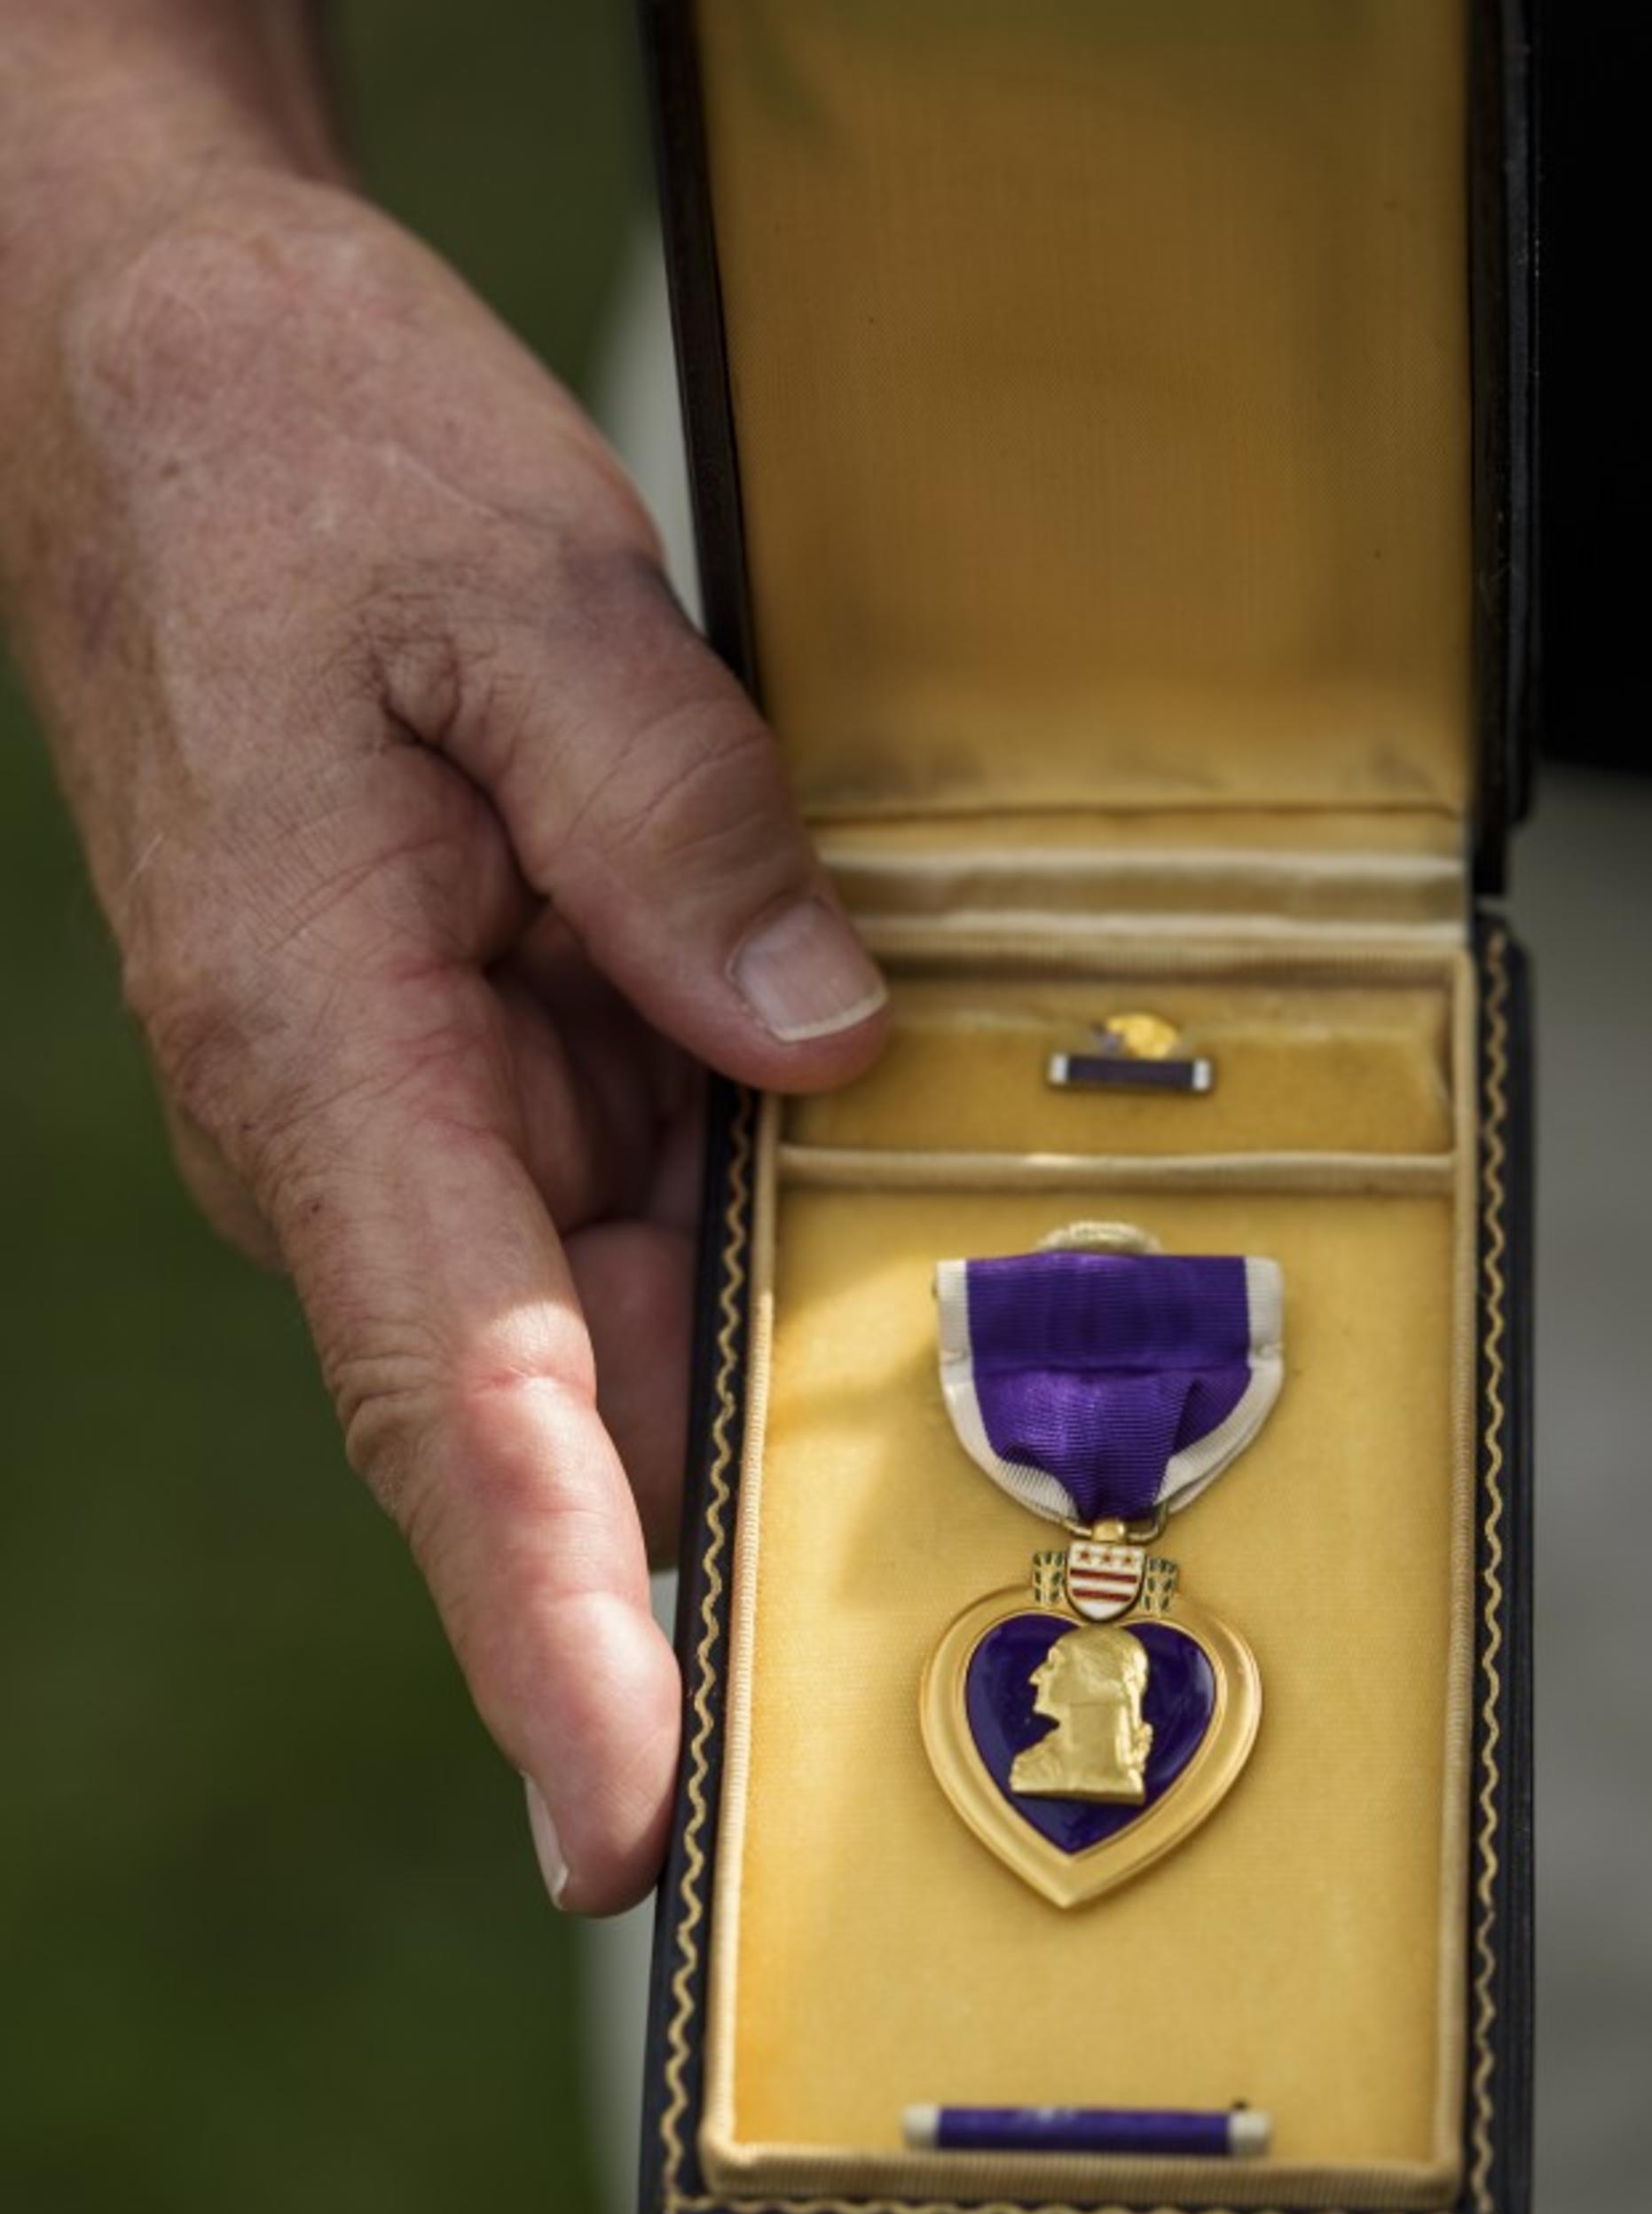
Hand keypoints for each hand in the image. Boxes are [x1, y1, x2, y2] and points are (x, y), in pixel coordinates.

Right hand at [7, 170, 888, 1912]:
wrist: (167, 384)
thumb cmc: (297, 472)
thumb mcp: (514, 585)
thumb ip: (670, 813)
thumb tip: (819, 1035)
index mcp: (325, 1054)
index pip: (450, 1404)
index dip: (545, 1631)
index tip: (619, 1829)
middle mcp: (365, 1144)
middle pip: (550, 1442)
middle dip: (686, 1640)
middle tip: (860, 1829)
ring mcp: (432, 1127)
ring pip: (609, 1360)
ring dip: (745, 1491)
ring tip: (923, 1657)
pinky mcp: (501, 1080)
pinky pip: (639, 1240)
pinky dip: (750, 1313)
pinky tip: (889, 1374)